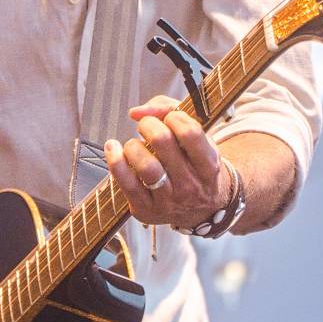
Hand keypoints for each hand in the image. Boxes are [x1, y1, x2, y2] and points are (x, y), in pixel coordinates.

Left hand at [105, 94, 228, 228]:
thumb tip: (137, 112)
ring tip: (135, 144)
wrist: (202, 211)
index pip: (190, 133)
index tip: (169, 118)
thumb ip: (169, 111)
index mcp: (209, 165)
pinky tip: (113, 148)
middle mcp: (191, 185)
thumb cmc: (194, 164)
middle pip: (162, 142)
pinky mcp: (146, 210)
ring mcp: (169, 200)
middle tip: (146, 126)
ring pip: (145, 164)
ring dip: (133, 145)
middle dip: (148, 125)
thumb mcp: (197, 138)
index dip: (173, 116)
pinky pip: (125, 183)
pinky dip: (115, 160)